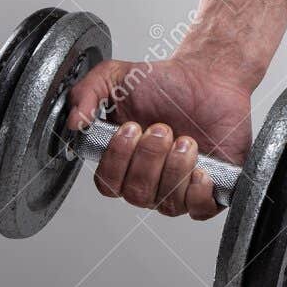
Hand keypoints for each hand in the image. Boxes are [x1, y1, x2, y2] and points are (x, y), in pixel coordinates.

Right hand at [65, 55, 253, 219]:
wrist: (210, 77)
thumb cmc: (168, 83)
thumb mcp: (118, 78)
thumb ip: (88, 93)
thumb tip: (74, 123)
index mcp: (125, 161)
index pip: (108, 184)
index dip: (117, 160)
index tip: (130, 128)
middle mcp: (150, 179)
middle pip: (137, 193)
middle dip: (149, 158)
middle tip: (162, 128)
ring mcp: (180, 187)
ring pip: (168, 203)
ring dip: (175, 168)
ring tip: (186, 140)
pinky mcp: (211, 188)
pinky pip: (200, 209)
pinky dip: (198, 193)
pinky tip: (201, 169)